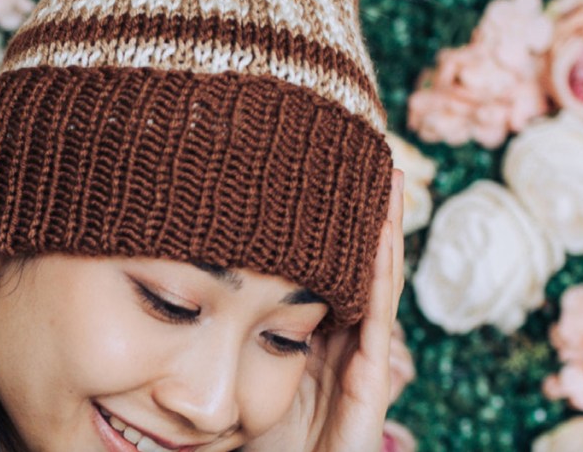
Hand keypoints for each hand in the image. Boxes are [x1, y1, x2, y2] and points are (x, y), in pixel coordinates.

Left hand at [244, 169, 405, 451]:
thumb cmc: (245, 443)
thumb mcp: (235, 367)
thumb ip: (230, 322)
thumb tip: (192, 258)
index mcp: (311, 338)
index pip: (329, 268)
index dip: (336, 224)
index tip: (332, 171)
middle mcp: (340, 348)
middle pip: (359, 268)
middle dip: (370, 216)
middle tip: (375, 159)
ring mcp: (356, 371)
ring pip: (375, 289)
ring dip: (385, 236)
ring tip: (390, 182)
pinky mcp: (364, 398)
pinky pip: (374, 331)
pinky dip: (377, 285)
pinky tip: (379, 244)